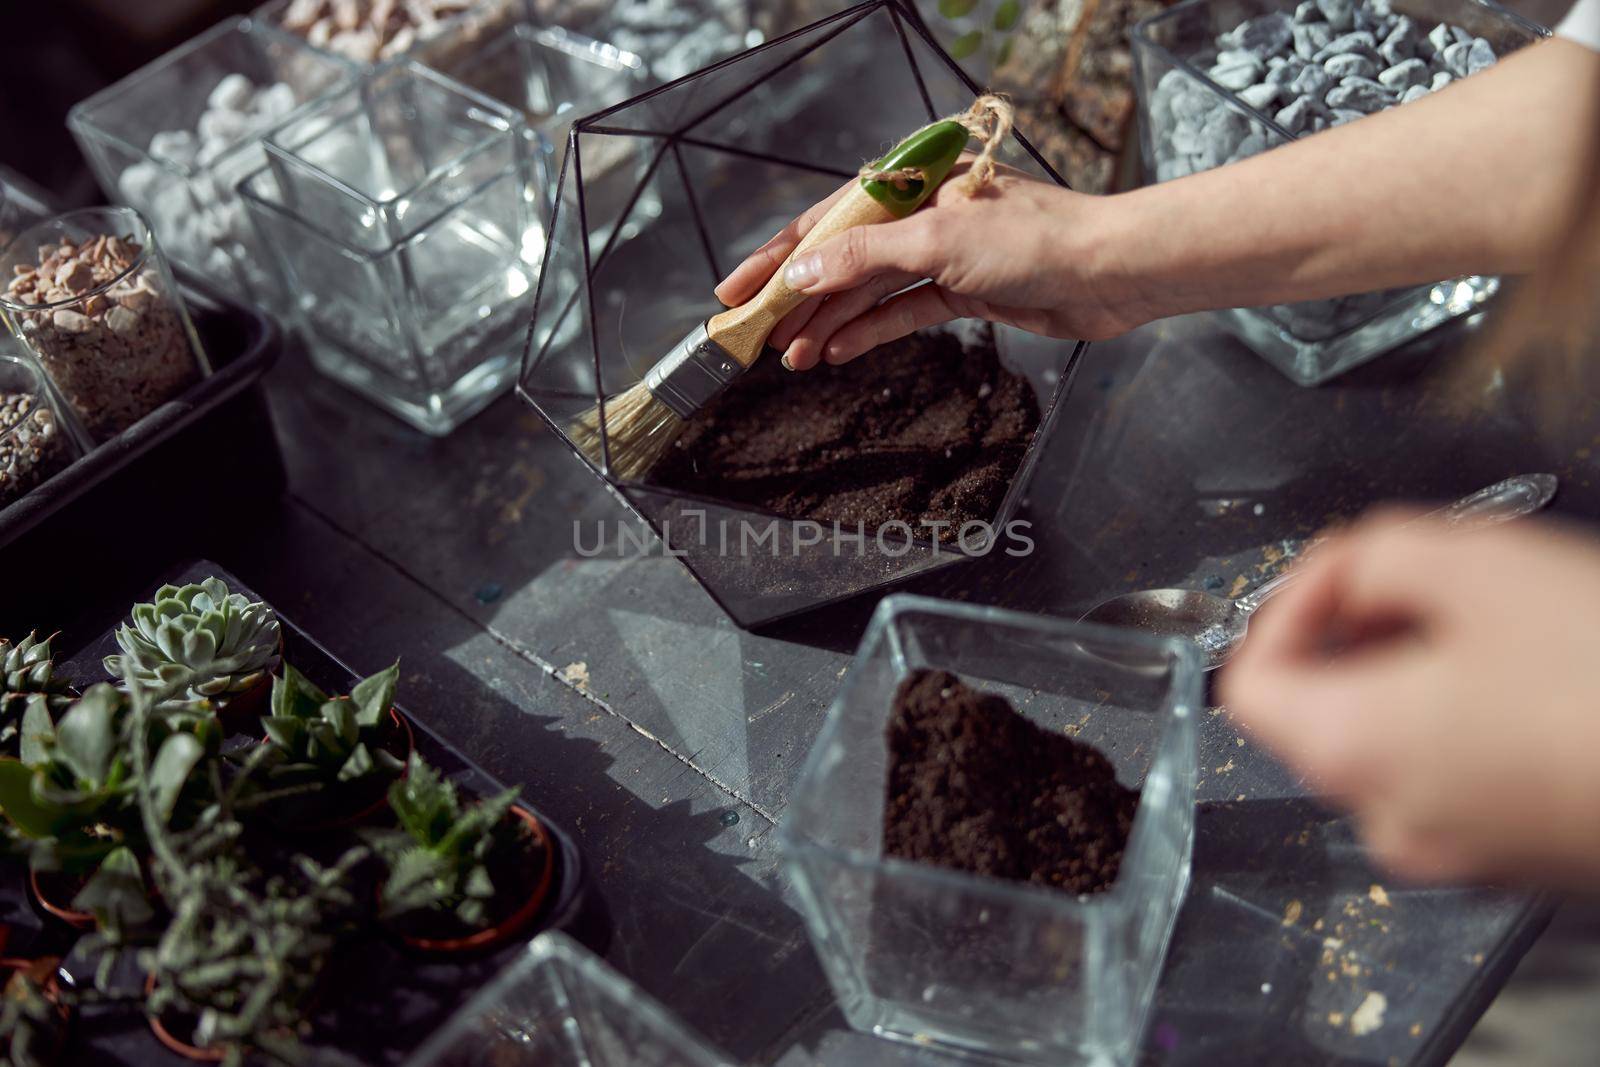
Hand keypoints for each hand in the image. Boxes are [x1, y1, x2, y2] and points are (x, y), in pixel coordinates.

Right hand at [712, 162, 1152, 369]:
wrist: (1108, 271)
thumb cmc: (1033, 239)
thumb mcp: (936, 241)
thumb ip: (862, 259)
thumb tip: (799, 276)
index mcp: (911, 185)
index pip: (827, 221)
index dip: (778, 258)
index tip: (736, 291)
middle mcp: (922, 216)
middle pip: (844, 261)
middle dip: (799, 301)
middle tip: (757, 338)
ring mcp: (943, 256)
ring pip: (871, 292)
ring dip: (830, 325)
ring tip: (791, 358)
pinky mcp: (964, 292)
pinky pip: (904, 312)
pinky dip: (871, 332)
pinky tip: (836, 353)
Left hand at [1218, 511, 1599, 887]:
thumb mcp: (1475, 564)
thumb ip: (1371, 554)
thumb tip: (1346, 572)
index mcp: (1348, 748)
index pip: (1246, 683)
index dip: (1283, 609)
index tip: (1338, 572)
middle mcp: (1386, 815)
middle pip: (1319, 711)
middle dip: (1357, 632)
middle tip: (1422, 581)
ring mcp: (1455, 850)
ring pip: (1393, 741)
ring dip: (1416, 672)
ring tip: (1494, 622)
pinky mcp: (1518, 857)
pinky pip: (1456, 776)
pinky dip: (1468, 721)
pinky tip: (1537, 678)